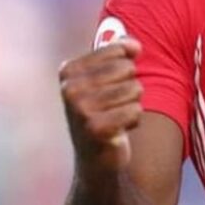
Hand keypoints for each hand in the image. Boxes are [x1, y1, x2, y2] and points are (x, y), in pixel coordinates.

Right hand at [59, 39, 143, 174]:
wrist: (96, 159)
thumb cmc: (104, 113)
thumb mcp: (108, 77)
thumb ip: (121, 53)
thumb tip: (134, 46)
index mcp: (69, 71)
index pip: (118, 50)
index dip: (125, 67)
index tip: (111, 86)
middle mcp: (70, 88)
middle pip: (127, 69)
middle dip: (129, 88)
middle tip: (113, 106)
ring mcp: (80, 109)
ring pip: (134, 89)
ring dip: (132, 105)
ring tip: (116, 118)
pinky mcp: (95, 129)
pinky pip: (135, 110)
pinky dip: (133, 120)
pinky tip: (119, 131)